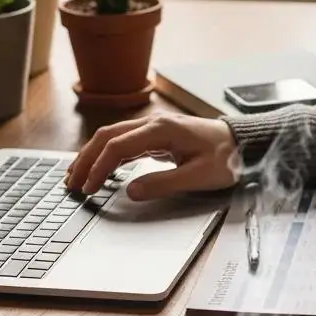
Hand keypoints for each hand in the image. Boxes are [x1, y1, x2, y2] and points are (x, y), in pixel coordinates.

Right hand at [65, 113, 239, 200]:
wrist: (245, 143)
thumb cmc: (227, 158)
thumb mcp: (198, 177)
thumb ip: (163, 184)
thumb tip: (130, 192)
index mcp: (161, 130)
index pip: (117, 146)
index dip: (98, 168)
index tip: (88, 188)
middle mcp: (154, 123)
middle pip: (107, 136)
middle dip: (85, 159)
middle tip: (71, 183)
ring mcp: (155, 128)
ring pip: (113, 137)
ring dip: (92, 155)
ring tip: (76, 176)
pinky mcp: (158, 136)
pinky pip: (124, 142)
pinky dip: (107, 155)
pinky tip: (99, 168)